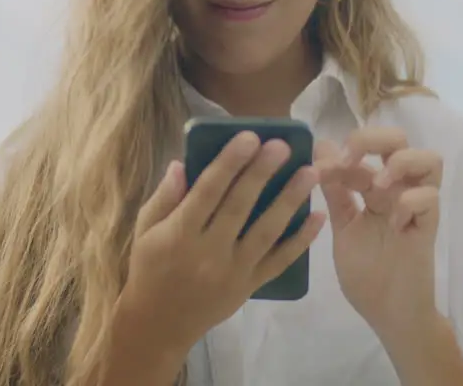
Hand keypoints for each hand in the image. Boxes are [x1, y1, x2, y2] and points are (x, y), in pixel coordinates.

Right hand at [119, 131, 326, 357]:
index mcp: (179, 234)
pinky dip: (301, 241)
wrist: (159, 325)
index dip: (229, 163)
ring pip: (266, 232)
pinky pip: (279, 261)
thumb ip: (164, 197)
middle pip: (239, 206)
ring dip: (289, 200)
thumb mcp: (145, 231)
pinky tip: (318, 217)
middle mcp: (208, 252)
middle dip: (262, 173)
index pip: (207, 191)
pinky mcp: (250, 286)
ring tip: (309, 173)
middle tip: (283, 146)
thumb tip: (181, 163)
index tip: (249, 137)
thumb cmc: (149, 269)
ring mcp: (233, 271)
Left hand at [317, 128, 442, 339]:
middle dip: (372, 139)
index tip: (318, 170)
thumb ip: (335, 192)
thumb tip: (321, 149)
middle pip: (400, 139)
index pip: (362, 151)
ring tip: (377, 187)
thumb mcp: (342, 228)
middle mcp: (398, 190)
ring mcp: (416, 207)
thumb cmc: (366, 274)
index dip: (338, 153)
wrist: (387, 314)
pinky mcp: (428, 227)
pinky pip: (430, 197)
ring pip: (430, 159)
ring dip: (399, 164)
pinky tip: (393, 225)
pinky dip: (409, 202)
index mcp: (375, 188)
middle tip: (350, 161)